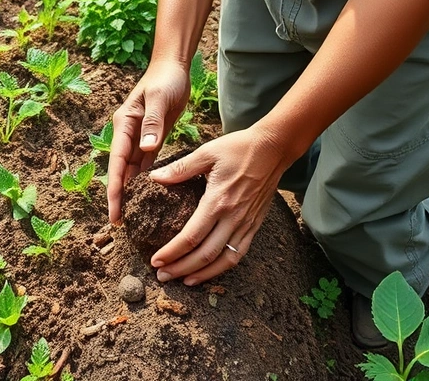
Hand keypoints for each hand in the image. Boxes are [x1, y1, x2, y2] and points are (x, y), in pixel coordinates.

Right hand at [106, 60, 190, 224]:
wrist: (174, 67)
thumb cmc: (165, 80)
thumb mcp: (159, 99)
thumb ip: (152, 123)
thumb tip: (144, 149)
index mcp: (124, 126)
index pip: (117, 164)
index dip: (114, 190)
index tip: (113, 213)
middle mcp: (128, 135)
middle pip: (121, 172)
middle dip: (119, 198)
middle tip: (119, 225)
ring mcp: (139, 138)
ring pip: (132, 171)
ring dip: (131, 192)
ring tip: (132, 217)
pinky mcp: (152, 139)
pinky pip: (146, 165)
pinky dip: (146, 181)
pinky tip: (149, 197)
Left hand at [147, 123, 292, 285]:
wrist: (273, 148)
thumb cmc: (239, 148)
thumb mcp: (207, 152)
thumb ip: (180, 168)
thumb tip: (155, 177)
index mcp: (218, 201)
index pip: (191, 236)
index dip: (172, 252)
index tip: (155, 260)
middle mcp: (233, 217)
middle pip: (205, 255)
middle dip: (181, 269)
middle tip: (162, 276)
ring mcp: (246, 223)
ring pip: (224, 260)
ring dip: (202, 274)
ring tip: (183, 280)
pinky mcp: (255, 224)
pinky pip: (239, 253)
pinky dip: (222, 266)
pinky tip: (209, 270)